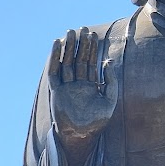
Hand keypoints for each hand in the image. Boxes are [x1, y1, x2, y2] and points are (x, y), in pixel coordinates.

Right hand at [49, 27, 117, 164]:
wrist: (81, 136)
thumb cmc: (97, 122)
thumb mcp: (109, 100)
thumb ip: (110, 82)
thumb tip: (108, 61)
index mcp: (90, 86)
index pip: (90, 63)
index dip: (91, 49)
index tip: (92, 35)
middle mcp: (77, 84)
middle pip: (78, 60)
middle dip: (80, 45)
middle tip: (82, 29)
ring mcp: (66, 87)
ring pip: (66, 63)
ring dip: (68, 48)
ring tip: (70, 33)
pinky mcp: (56, 91)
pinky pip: (54, 72)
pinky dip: (55, 58)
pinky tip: (57, 45)